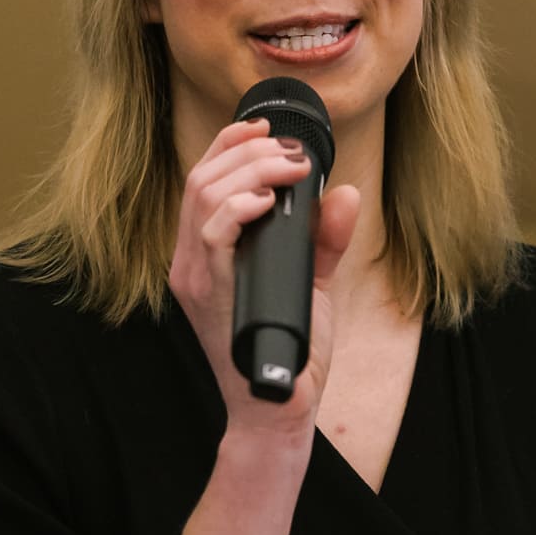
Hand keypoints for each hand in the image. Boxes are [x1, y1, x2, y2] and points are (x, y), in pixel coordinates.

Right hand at [166, 118, 362, 440]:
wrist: (280, 406)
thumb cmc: (291, 346)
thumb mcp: (313, 281)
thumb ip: (325, 239)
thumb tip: (344, 194)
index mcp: (206, 250)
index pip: (203, 178)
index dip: (230, 143)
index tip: (267, 129)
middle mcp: (191, 259)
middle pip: (202, 176)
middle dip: (249, 150)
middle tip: (293, 154)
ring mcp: (196, 276)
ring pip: (203, 194)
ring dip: (251, 169)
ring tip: (289, 168)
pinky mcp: (209, 293)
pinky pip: (211, 234)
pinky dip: (237, 207)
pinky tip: (267, 200)